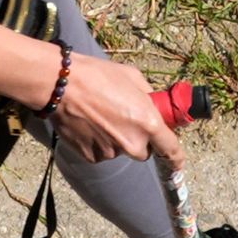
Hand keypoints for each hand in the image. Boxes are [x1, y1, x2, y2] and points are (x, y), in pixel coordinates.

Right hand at [46, 50, 178, 167]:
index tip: (177, 162)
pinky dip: (97, 142)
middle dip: (137, 138)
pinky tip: (87, 124)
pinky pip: (101, 152)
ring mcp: (111, 152)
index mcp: (148, 123)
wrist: (61, 84)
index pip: (171, 150)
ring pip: (120, 150)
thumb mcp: (132, 77)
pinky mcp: (91, 156)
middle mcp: (132, 143)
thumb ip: (148, 98)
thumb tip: (153, 106)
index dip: (176, 158)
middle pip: (143, 151)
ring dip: (115, 138)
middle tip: (123, 117)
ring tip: (99, 116)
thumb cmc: (97, 76)